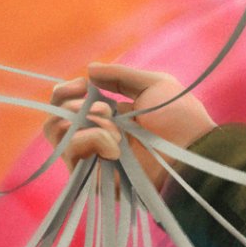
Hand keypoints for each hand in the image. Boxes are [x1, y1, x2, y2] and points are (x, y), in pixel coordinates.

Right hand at [44, 63, 215, 186]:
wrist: (190, 154)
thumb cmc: (180, 120)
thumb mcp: (154, 84)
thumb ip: (121, 75)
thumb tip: (89, 69)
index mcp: (109, 116)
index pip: (67, 104)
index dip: (66, 91)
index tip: (83, 84)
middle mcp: (94, 137)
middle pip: (55, 118)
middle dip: (72, 104)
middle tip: (105, 108)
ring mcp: (91, 158)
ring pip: (57, 133)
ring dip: (85, 122)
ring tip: (114, 128)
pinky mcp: (90, 178)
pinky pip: (71, 150)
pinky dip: (92, 139)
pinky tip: (115, 148)